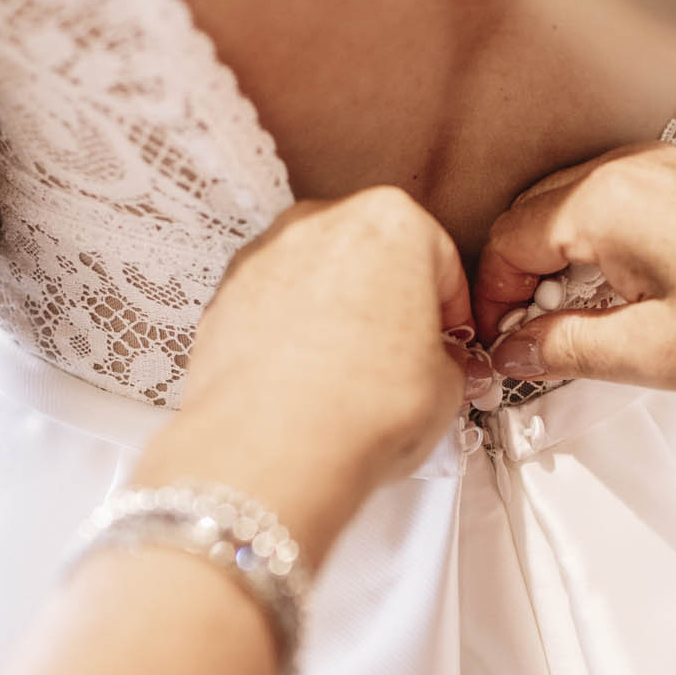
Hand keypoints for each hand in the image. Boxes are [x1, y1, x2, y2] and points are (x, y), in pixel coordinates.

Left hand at [140, 188, 487, 559]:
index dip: (452, 308)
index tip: (451, 337)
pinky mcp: (223, 296)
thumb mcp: (446, 386)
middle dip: (391, 302)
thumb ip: (447, 358)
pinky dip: (290, 335)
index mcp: (390, 222)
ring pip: (317, 278)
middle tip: (405, 355)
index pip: (439, 258)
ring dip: (338, 315)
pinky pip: (272, 307)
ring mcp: (263, 256)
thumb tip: (439, 364)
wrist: (271, 452)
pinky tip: (307, 382)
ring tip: (352, 377)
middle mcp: (320, 223)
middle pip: (372, 257)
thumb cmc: (359, 410)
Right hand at [475, 143, 675, 393]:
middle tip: (532, 347)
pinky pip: (621, 204)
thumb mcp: (652, 355)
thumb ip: (564, 350)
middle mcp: (628, 167)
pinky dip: (604, 248)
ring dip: (561, 265)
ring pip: (575, 209)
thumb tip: (513, 351)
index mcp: (603, 201)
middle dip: (519, 282)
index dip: (489, 303)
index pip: (505, 242)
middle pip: (532, 216)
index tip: (498, 350)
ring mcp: (667, 164)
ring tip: (585, 330)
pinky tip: (631, 299)